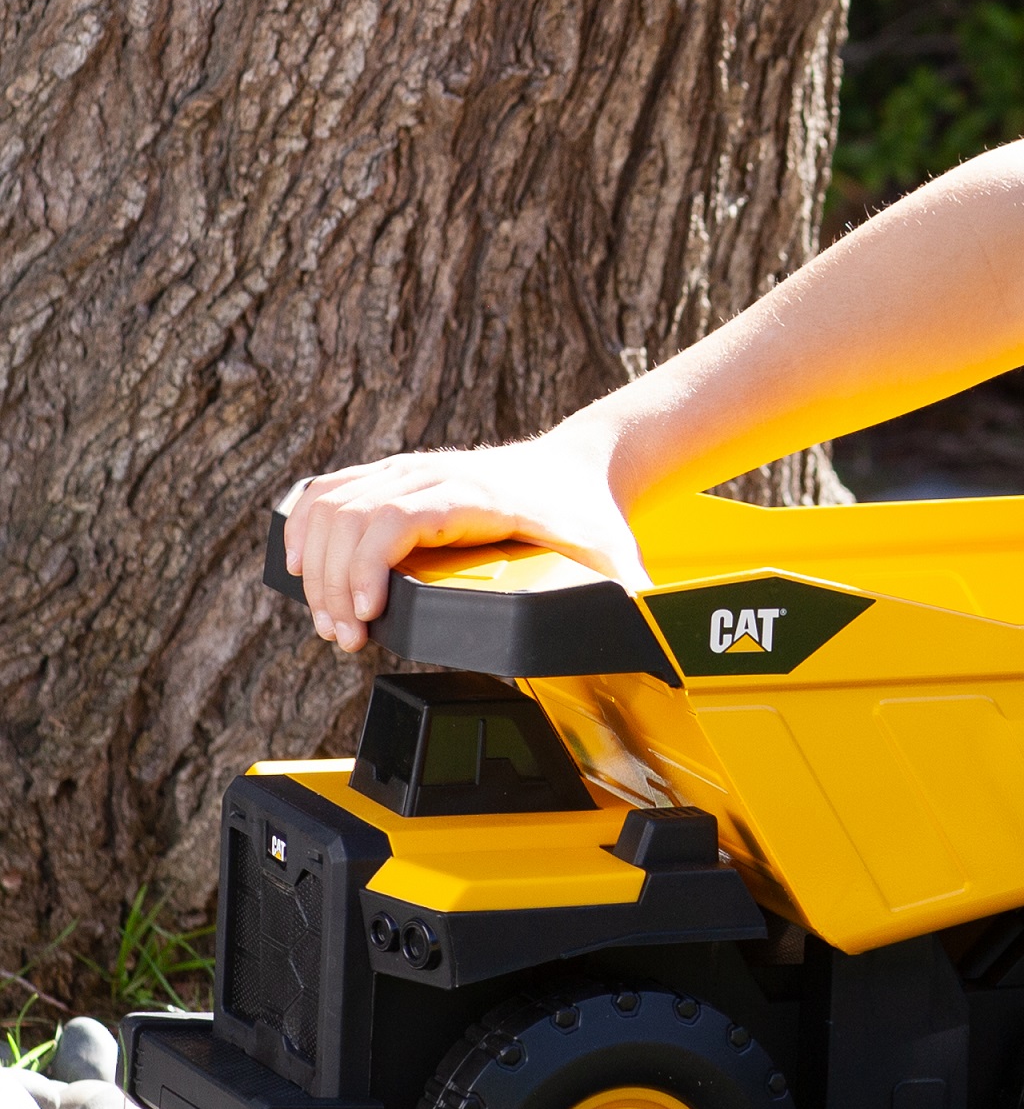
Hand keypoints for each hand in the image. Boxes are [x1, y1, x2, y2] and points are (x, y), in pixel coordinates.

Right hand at [282, 429, 642, 653]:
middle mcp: (438, 476)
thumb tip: (641, 641)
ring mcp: (413, 473)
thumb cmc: (590, 515)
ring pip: (333, 503)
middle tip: (345, 638)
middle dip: (333, 583)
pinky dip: (304, 526)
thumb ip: (627, 604)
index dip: (366, 564)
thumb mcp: (615, 561)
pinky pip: (332, 491)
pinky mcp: (397, 479)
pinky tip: (298, 565)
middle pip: (351, 516)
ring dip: (315, 564)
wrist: (582, 467)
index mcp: (480, 494)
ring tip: (330, 620)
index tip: (364, 615)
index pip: (397, 516)